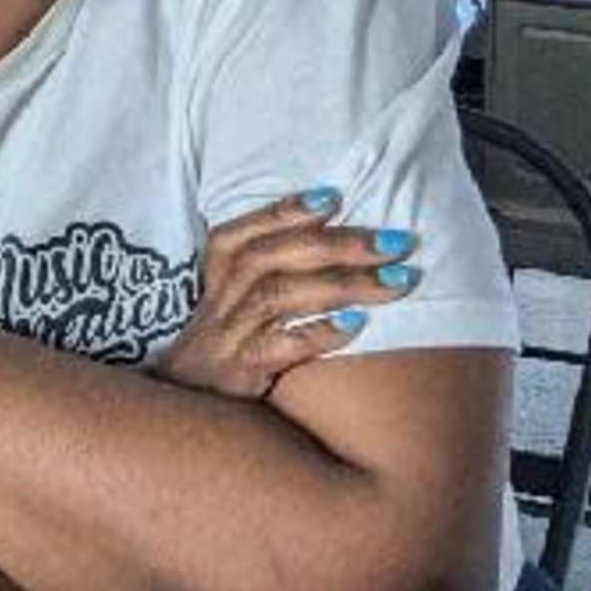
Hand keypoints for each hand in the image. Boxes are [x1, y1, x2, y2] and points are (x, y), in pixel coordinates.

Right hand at [155, 192, 418, 400]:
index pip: (250, 228)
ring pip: (281, 296)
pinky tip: (358, 325)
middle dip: (338, 244)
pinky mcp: (244, 368)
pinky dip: (320, 334)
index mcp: (221, 263)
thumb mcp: (238, 283)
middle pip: (274, 257)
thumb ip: (278, 253)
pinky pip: (281, 347)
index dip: (289, 211)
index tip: (335, 197)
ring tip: (399, 280)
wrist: (191, 394)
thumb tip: (344, 221)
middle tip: (397, 242)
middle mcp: (223, 292)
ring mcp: (232, 331)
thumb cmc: (233, 327)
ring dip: (344, 285)